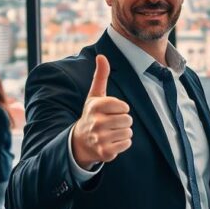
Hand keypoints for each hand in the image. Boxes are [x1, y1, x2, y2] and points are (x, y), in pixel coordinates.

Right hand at [70, 54, 132, 168]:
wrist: (81, 141)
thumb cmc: (93, 114)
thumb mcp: (95, 95)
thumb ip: (100, 76)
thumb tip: (102, 56)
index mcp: (95, 106)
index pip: (123, 106)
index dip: (122, 108)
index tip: (113, 110)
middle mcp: (96, 122)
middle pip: (128, 119)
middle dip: (123, 120)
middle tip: (112, 122)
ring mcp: (100, 138)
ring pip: (128, 132)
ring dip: (124, 132)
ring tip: (112, 131)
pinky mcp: (105, 152)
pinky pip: (127, 144)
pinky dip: (123, 143)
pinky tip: (112, 141)